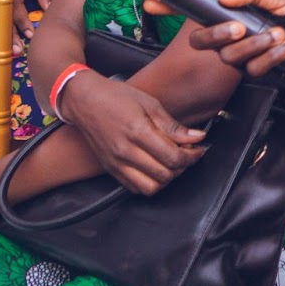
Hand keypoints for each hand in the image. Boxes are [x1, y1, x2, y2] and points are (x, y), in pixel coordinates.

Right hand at [56, 73, 207, 195]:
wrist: (85, 101)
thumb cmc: (117, 97)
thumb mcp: (150, 104)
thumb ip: (172, 126)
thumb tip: (197, 137)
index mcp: (138, 132)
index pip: (173, 157)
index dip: (192, 156)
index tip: (198, 148)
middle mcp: (126, 152)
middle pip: (165, 175)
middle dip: (183, 166)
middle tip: (188, 153)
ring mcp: (116, 164)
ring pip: (150, 187)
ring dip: (167, 178)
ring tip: (172, 162)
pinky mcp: (110, 170)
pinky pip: (135, 188)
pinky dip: (150, 183)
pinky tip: (156, 167)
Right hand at [173, 0, 284, 79]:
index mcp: (233, 15)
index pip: (195, 12)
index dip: (170, 7)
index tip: (152, 2)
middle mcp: (234, 36)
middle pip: (203, 41)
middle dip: (217, 35)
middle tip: (239, 28)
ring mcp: (244, 56)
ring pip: (230, 56)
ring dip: (255, 44)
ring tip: (278, 33)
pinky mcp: (260, 73)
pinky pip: (254, 69)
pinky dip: (271, 56)